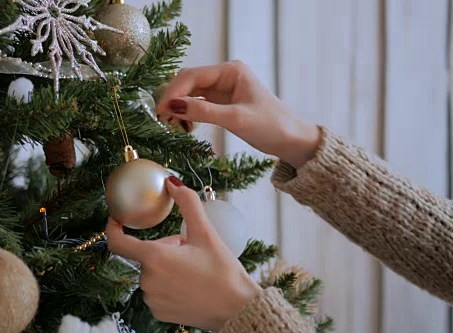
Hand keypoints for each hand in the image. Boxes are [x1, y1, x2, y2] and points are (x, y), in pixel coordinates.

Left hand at [106, 176, 261, 331]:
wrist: (237, 310)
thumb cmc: (223, 271)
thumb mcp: (205, 232)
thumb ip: (187, 203)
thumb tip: (171, 182)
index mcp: (155, 258)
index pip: (118, 242)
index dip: (113, 228)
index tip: (117, 218)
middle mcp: (147, 280)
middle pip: (146, 255)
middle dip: (164, 248)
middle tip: (189, 250)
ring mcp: (151, 299)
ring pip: (152, 273)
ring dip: (166, 266)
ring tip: (193, 270)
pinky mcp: (158, 313)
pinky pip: (156, 291)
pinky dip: (168, 285)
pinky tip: (190, 287)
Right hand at [156, 61, 320, 167]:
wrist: (292, 140)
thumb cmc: (271, 126)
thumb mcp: (236, 119)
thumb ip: (203, 112)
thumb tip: (173, 106)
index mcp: (230, 71)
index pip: (193, 76)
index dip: (173, 92)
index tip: (160, 109)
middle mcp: (224, 76)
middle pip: (187, 82)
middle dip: (173, 99)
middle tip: (160, 119)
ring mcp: (222, 90)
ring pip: (189, 94)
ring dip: (178, 108)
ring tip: (170, 125)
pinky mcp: (221, 104)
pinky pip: (196, 105)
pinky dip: (187, 115)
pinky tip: (184, 127)